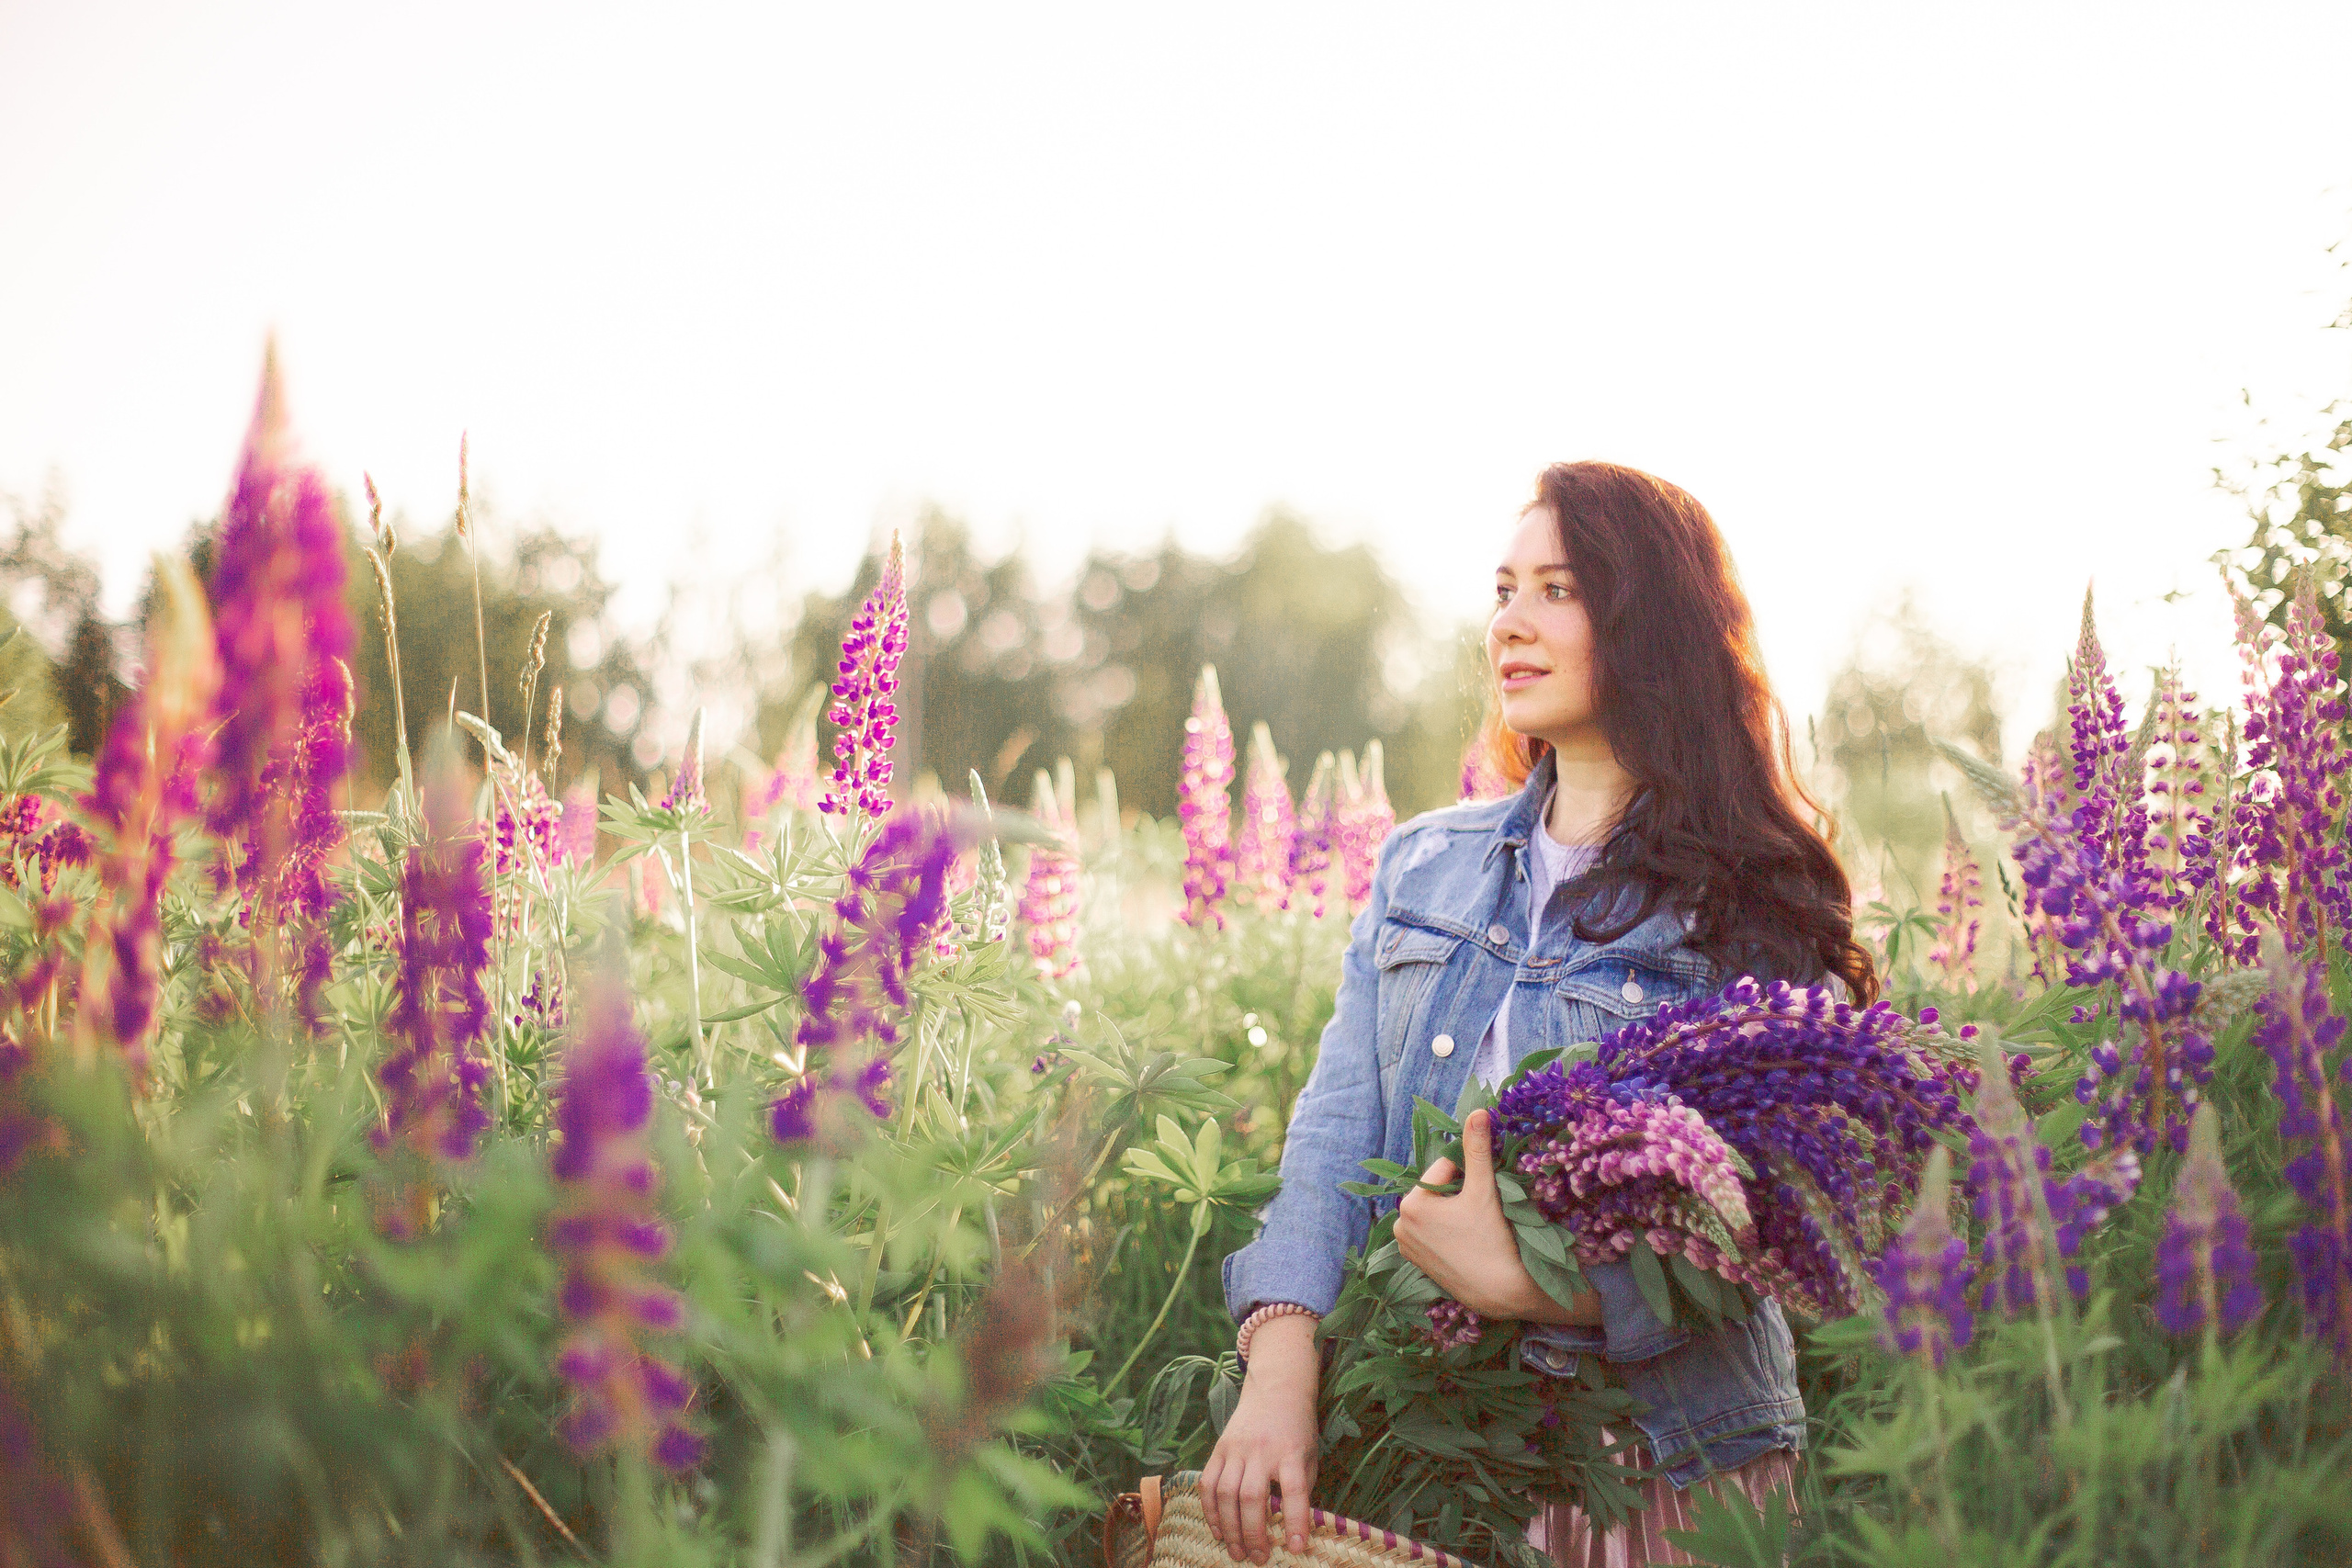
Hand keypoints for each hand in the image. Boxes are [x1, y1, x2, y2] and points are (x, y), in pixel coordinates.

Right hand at [1201, 1313, 1318, 1562]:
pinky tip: (1218, 1530)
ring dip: (1229, 1528)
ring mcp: (1236, 1448)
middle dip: (1253, 1533)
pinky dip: (1210, 1510)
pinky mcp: (1219, 1448)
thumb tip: (1293, 1528)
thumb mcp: (1311, 1454)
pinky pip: (1208, 1483)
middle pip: (1252, 1496)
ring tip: (1237, 1552)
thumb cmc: (1298, 1427)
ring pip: (1225, 1493)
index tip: (1297, 1548)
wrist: (1276, 1388)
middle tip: (1258, 1558)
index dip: (1296, 1521)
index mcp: (1291, 1452)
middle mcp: (1261, 1450)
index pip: (1295, 1490)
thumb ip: (1302, 1487)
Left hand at [1393, 1109, 1598, 1324]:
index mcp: (1411, 1203)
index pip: (1445, 1168)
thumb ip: (1477, 1148)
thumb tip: (1478, 1110)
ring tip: (1474, 1231)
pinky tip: (1465, 1244)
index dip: (1469, 1176)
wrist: (1502, 1291)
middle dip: (1459, 1194)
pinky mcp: (1416, 1263)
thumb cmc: (1492, 1238)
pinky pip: (1432, 1232)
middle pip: (1438, 1190)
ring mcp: (1406, 1246)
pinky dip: (1447, 1232)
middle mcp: (1399, 1225)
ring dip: (1453, 1212)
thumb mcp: (1484, 1189)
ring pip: (1436, 1211)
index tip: (1483, 1197)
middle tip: (1480, 1216)